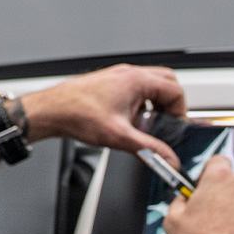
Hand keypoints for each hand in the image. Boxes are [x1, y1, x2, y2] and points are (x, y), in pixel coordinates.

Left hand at [19, 64, 186, 165]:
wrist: (53, 110)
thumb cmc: (78, 115)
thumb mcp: (120, 137)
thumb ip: (150, 149)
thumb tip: (169, 160)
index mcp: (136, 80)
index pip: (175, 90)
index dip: (180, 111)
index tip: (175, 127)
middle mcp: (129, 74)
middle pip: (167, 82)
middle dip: (171, 104)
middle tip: (167, 122)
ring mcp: (119, 77)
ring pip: (152, 84)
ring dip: (156, 102)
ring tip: (147, 122)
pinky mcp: (111, 83)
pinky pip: (136, 88)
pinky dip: (141, 102)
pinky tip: (131, 120)